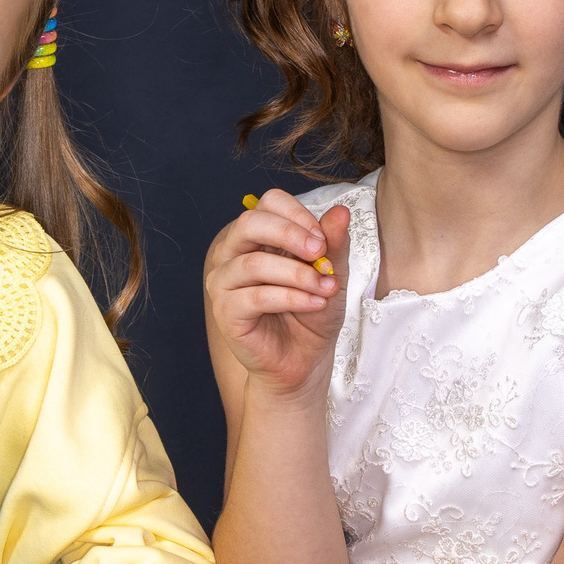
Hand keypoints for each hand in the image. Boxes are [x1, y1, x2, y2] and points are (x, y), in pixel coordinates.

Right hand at [204, 194, 349, 399]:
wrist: (303, 360)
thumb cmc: (311, 314)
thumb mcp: (331, 274)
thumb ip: (333, 244)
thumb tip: (341, 212)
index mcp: (256, 236)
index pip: (268, 203)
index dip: (298, 215)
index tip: (324, 239)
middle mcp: (232, 253)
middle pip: (250, 222)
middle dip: (290, 234)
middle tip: (320, 252)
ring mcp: (223, 282)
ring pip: (255, 263)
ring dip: (298, 274)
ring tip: (327, 288)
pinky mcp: (225, 311)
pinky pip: (256, 297)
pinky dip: (292, 298)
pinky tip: (315, 304)